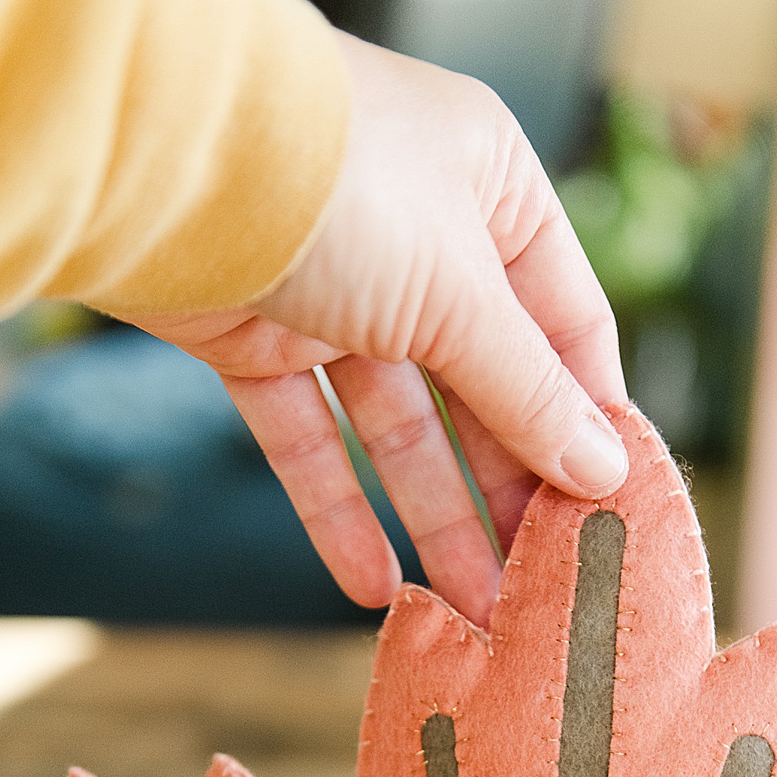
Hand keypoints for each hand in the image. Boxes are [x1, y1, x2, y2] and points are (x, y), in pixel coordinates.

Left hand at [126, 31, 629, 627]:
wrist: (163, 165)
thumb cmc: (335, 189)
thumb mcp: (457, 294)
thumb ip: (526, 389)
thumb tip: (603, 468)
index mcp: (493, 189)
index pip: (565, 322)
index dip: (587, 418)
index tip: (612, 514)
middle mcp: (417, 234)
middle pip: (480, 383)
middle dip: (507, 486)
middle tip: (541, 586)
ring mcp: (333, 290)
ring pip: (394, 420)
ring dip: (431, 514)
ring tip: (472, 610)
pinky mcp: (253, 338)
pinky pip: (307, 434)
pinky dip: (335, 507)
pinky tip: (370, 585)